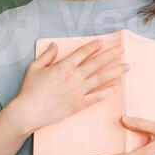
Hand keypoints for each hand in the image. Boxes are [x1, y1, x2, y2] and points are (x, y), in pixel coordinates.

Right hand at [15, 39, 129, 135]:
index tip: (102, 42)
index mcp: (64, 66)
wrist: (29, 111)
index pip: (83, 53)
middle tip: (122, 49)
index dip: (94, 46)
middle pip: (97, 63)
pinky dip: (107, 92)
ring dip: (115, 71)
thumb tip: (55, 45)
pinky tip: (117, 87)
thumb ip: (47, 55)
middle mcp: (74, 77)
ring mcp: (78, 91)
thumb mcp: (35, 67)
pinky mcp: (79, 105)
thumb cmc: (30, 89)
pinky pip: (97, 97)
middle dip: (111, 55)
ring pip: (101, 79)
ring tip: (126, 66)